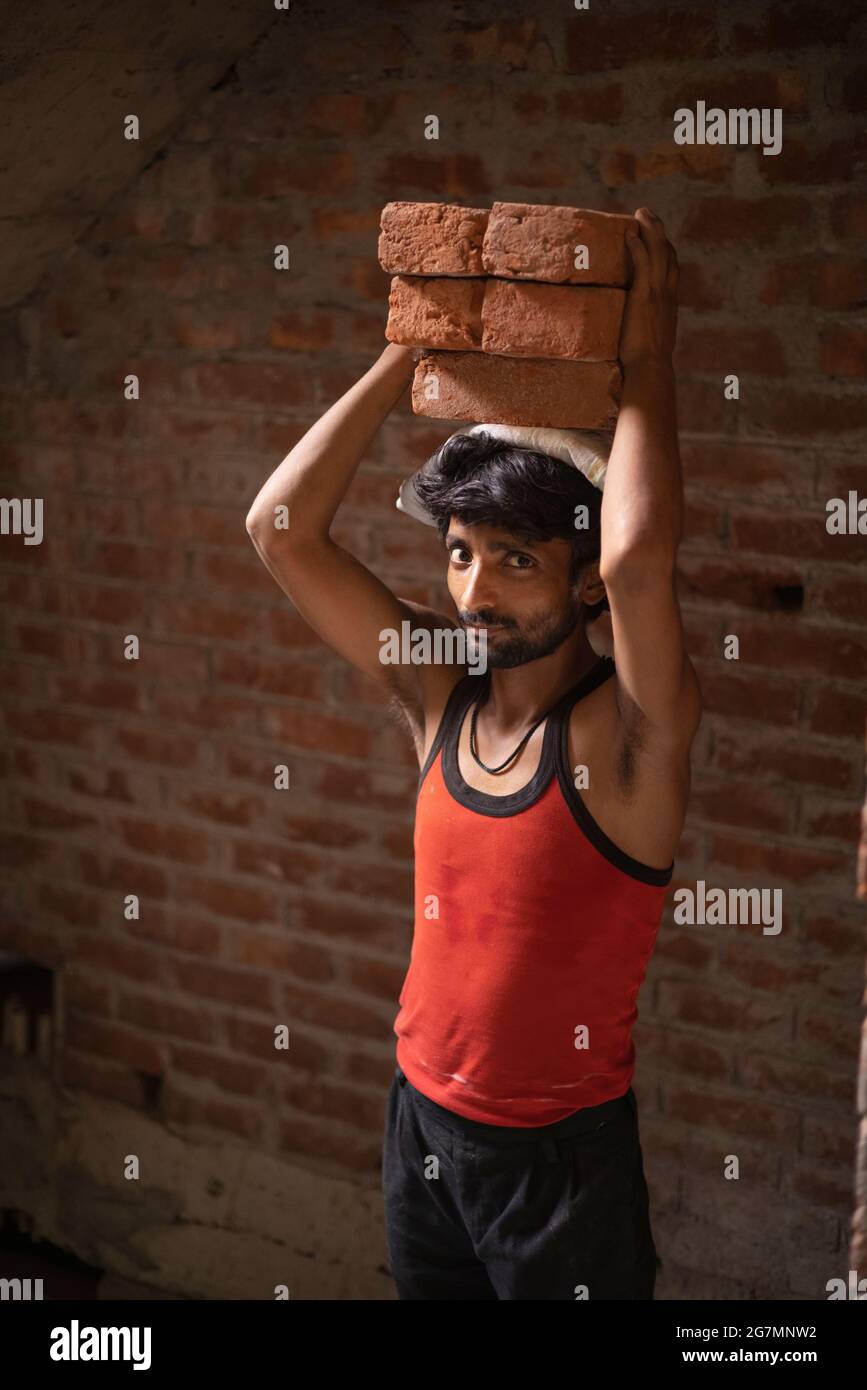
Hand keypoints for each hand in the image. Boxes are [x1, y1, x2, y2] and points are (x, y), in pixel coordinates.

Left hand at [618, 207, 677, 366]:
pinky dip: (637, 245)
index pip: (672, 268)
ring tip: (640, 213)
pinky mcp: (644, 295)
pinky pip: (643, 262)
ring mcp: (658, 292)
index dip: (665, 249)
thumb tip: (642, 332)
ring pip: (659, 251)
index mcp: (671, 302)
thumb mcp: (654, 341)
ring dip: (650, 228)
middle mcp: (668, 292)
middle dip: (659, 230)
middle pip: (668, 252)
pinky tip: (628, 234)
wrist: (651, 368)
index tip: (657, 238)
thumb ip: (650, 329)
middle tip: (647, 214)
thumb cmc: (649, 362)